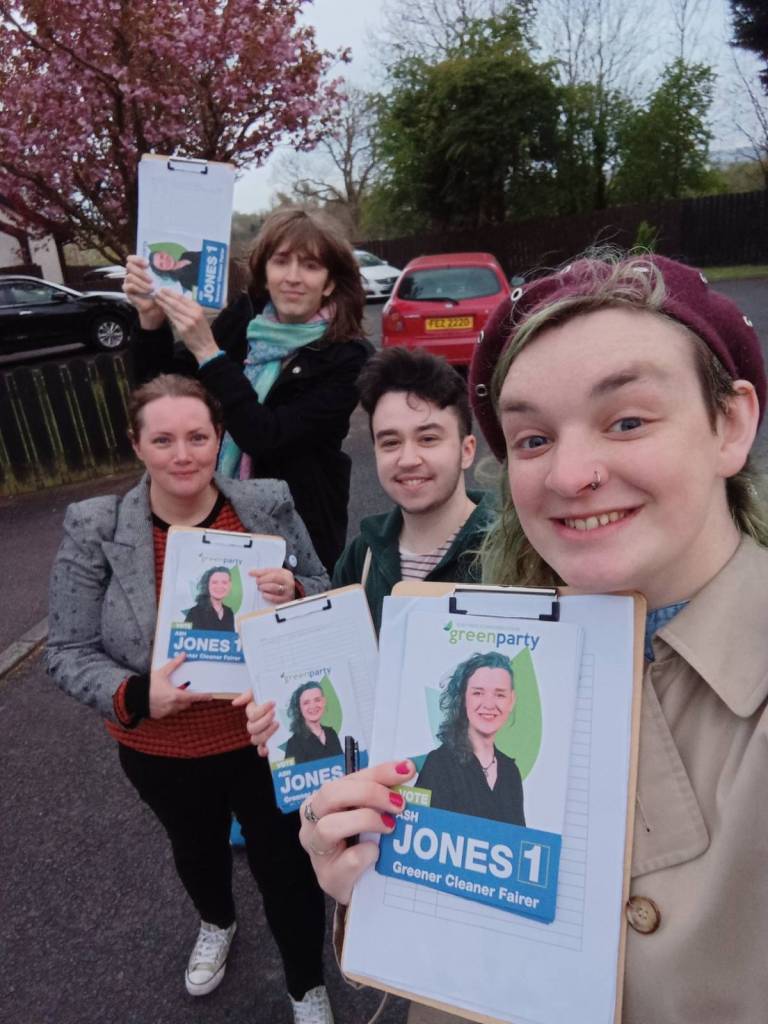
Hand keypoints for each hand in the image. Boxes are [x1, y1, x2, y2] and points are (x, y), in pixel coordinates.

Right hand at [122, 255, 165, 329]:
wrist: (156, 308)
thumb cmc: (159, 292)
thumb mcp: (161, 280)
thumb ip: (160, 271)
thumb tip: (168, 263)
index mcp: (139, 268)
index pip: (132, 259)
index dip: (137, 259)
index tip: (147, 264)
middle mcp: (132, 273)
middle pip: (130, 266)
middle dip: (141, 272)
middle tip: (151, 279)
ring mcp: (128, 281)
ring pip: (130, 276)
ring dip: (142, 282)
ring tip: (152, 288)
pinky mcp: (127, 290)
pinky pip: (130, 286)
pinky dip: (139, 288)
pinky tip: (147, 292)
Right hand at [149, 652, 211, 718]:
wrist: (133, 697)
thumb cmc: (147, 685)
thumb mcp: (161, 673)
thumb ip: (174, 665)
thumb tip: (183, 655)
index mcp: (174, 695)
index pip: (192, 697)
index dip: (202, 697)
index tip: (210, 696)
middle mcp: (172, 706)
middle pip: (186, 704)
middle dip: (188, 699)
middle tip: (187, 692)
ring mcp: (166, 712)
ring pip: (178, 708)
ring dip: (179, 703)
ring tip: (174, 695)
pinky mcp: (159, 716)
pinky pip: (169, 712)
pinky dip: (170, 707)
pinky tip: (164, 700)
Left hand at [153, 289, 219, 362]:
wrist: (205, 346)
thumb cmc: (202, 332)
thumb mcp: (200, 317)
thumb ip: (191, 309)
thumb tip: (178, 299)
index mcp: (198, 309)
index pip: (183, 298)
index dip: (172, 293)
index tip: (164, 289)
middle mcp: (194, 314)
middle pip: (176, 303)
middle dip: (165, 296)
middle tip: (157, 292)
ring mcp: (188, 322)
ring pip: (173, 310)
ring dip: (163, 304)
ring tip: (157, 299)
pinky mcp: (183, 329)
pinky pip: (172, 319)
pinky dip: (166, 313)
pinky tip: (162, 309)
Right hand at [232, 689, 277, 755]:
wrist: (288, 702)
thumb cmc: (273, 697)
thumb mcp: (260, 691)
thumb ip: (248, 695)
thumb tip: (235, 703)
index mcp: (253, 713)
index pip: (252, 715)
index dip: (261, 710)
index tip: (273, 702)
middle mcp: (255, 725)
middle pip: (252, 728)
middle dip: (264, 721)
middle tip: (274, 713)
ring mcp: (261, 735)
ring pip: (256, 739)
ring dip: (265, 733)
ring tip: (277, 724)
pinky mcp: (268, 742)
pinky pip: (261, 750)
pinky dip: (262, 751)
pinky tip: (267, 749)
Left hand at [250, 567, 294, 603]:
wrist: (292, 595)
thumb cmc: (281, 584)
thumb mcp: (277, 576)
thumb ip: (265, 574)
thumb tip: (251, 573)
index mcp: (285, 573)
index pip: (271, 570)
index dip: (260, 572)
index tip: (251, 573)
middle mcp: (288, 581)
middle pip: (273, 577)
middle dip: (263, 580)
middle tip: (257, 582)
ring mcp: (288, 591)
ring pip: (274, 587)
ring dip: (264, 587)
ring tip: (260, 588)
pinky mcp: (285, 600)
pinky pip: (275, 598)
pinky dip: (267, 596)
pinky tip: (264, 594)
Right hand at [299, 760, 415, 904]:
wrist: (357, 889)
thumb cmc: (359, 844)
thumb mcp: (365, 815)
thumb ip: (377, 796)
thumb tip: (406, 772)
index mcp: (321, 800)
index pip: (348, 777)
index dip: (378, 772)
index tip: (406, 770)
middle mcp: (311, 823)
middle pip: (332, 794)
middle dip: (369, 793)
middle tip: (398, 803)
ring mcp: (317, 851)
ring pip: (330, 826)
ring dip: (366, 820)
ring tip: (389, 826)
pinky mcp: (328, 877)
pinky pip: (349, 859)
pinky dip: (368, 853)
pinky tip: (377, 853)